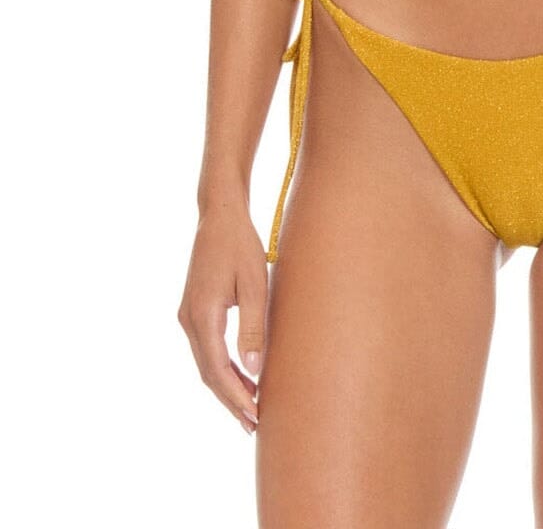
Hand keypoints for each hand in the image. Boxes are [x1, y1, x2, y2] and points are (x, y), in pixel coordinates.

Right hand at [177, 204, 268, 435]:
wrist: (219, 216)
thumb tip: (253, 369)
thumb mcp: (255, 284)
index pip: (217, 369)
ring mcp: (187, 316)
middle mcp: (188, 320)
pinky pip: (206, 349)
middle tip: (254, 425)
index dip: (235, 396)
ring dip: (226, 386)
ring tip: (250, 408)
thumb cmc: (241, 245)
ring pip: (205, 363)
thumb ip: (253, 326)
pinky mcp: (193, 311)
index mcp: (202, 316)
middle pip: (208, 373)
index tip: (254, 416)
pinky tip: (241, 377)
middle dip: (230, 400)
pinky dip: (222, 368)